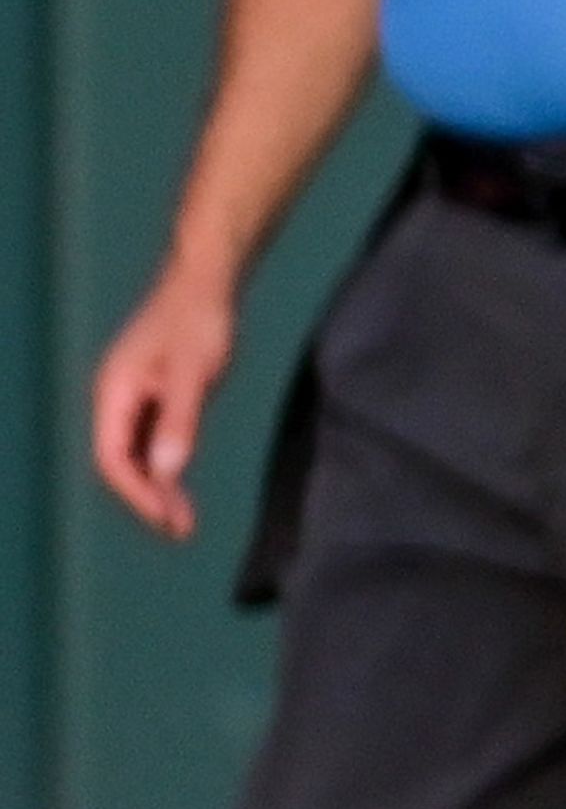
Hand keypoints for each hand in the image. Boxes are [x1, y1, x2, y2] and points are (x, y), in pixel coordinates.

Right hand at [93, 257, 235, 537]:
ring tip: (183, 520)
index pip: (113, 459)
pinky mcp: (154, 393)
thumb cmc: (199, 318)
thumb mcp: (195, 372)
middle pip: (122, 462)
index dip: (137, 493)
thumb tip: (168, 473)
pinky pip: (151, 440)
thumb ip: (181, 421)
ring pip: (137, 453)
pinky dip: (165, 464)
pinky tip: (182, 485)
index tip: (166, 519)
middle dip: (148, 498)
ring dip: (158, 486)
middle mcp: (115, 399)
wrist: (208, 279)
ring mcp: (133, 396)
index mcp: (113, 393)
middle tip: (181, 529)